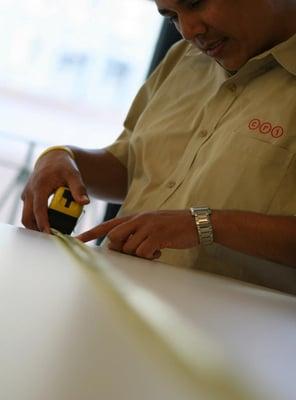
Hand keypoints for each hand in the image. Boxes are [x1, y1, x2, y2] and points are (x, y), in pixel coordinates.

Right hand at [21, 150, 88, 232]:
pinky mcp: (28, 199)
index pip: (39, 209)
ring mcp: (27, 196)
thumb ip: (79, 188)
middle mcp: (30, 192)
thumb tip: (85, 202)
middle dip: (38, 229)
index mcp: (40, 186)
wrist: (53, 159)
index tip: (48, 233)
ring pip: (27, 217)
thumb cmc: (64, 166)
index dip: (43, 223)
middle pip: (28, 217)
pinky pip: (30, 213)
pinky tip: (51, 222)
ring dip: (38, 225)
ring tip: (54, 231)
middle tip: (53, 237)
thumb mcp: (74, 174)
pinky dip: (38, 220)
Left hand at [76, 210, 197, 259]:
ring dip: (140, 254)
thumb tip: (119, 246)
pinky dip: (150, 256)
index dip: (92, 233)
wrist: (195, 222)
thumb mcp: (151, 224)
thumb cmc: (172, 226)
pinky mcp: (158, 236)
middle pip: (114, 237)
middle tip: (135, 251)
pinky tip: (160, 251)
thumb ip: (135, 231)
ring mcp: (148, 227)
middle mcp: (139, 220)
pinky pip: (144, 252)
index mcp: (135, 217)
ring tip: (154, 249)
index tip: (77, 240)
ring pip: (129, 248)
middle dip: (120, 249)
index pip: (108, 224)